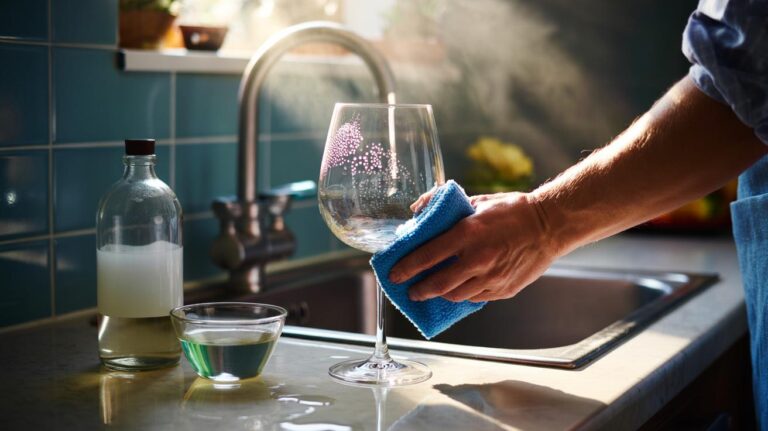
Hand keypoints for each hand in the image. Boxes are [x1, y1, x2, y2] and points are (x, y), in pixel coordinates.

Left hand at [389, 192, 558, 301]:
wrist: (550, 225)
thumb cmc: (512, 210)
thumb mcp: (476, 201)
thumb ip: (443, 206)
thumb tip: (416, 210)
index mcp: (467, 234)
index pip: (427, 256)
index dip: (406, 268)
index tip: (394, 274)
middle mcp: (478, 259)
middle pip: (437, 284)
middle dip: (419, 290)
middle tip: (410, 290)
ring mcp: (491, 277)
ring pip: (455, 295)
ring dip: (439, 294)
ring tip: (432, 290)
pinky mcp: (503, 290)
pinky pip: (475, 297)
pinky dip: (462, 294)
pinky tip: (457, 289)